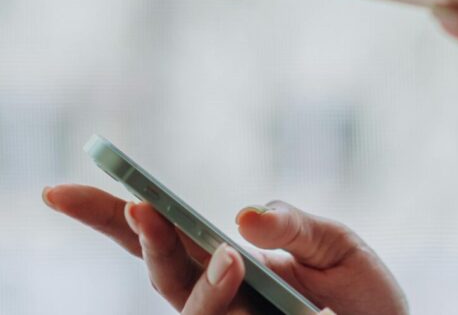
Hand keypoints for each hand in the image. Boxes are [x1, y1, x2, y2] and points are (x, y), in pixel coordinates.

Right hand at [42, 185, 407, 314]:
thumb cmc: (362, 294)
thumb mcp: (336, 245)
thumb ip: (294, 226)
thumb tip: (241, 215)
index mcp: (229, 259)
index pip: (160, 235)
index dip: (110, 214)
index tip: (59, 192)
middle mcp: (222, 296)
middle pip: (158, 272)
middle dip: (141, 239)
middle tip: (140, 206)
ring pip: (187, 309)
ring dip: (200, 281)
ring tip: (228, 256)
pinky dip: (233, 304)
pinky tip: (256, 279)